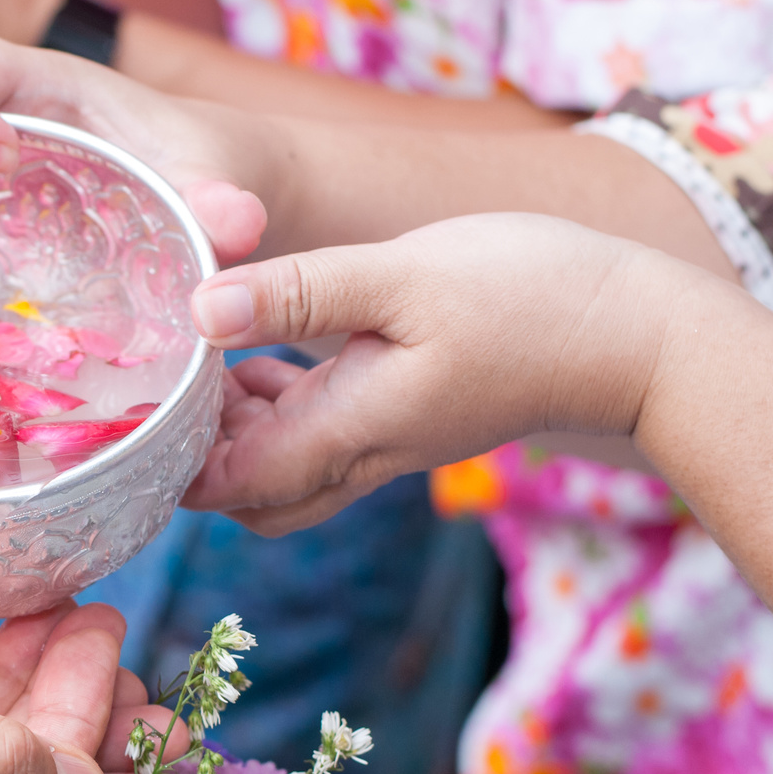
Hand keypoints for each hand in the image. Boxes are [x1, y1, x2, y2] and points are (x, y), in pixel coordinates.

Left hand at [180, 213, 701, 532]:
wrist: (639, 339)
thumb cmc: (533, 299)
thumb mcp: (405, 277)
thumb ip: (298, 292)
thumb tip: (199, 309)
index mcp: (346, 432)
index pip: (225, 485)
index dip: (168, 461)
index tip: (132, 407)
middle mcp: (358, 454)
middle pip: (245, 496)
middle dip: (194, 454)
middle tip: (167, 379)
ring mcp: (383, 442)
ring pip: (279, 469)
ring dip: (233, 427)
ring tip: (204, 353)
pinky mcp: (403, 416)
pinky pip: (317, 434)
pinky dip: (275, 405)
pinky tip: (262, 347)